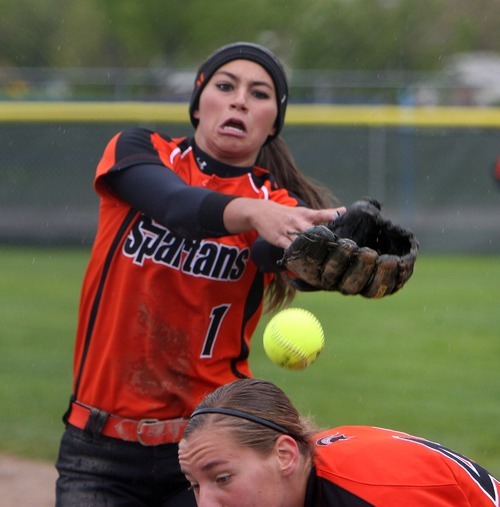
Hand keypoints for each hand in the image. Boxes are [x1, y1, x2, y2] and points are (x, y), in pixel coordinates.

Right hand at [224, 198, 345, 248]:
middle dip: (322, 239)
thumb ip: (321, 214)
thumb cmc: (286, 213)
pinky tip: (302, 263)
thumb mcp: (302, 211)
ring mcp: (288, 230)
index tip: (339, 216)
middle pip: (312, 230)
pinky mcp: (279, 239)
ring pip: (301, 241)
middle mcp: (298, 221)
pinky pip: (289, 249)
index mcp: (305, 214)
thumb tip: (342, 211)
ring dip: (310, 249)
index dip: (330, 215)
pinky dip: (296, 255)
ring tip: (321, 259)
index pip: (320, 214)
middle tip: (334, 247)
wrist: (262, 212)